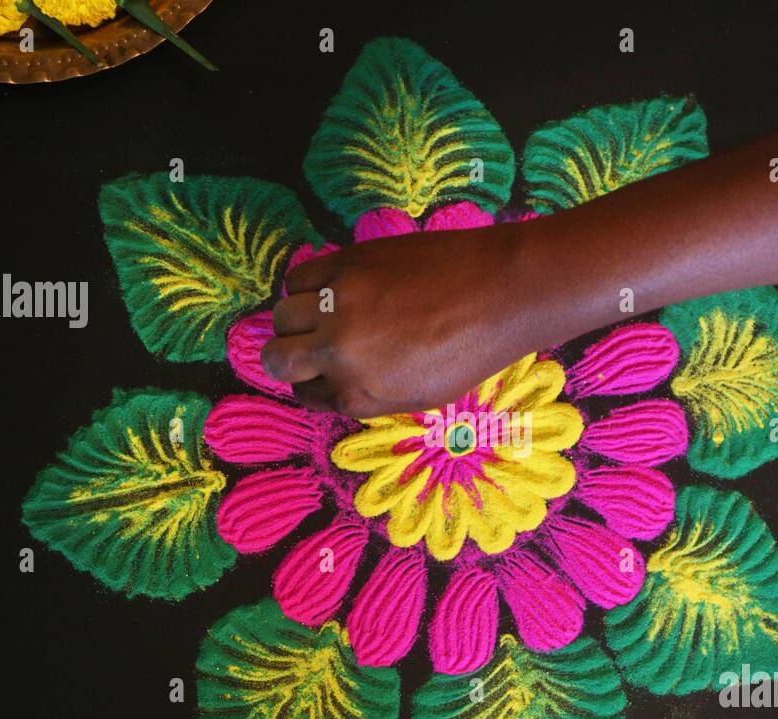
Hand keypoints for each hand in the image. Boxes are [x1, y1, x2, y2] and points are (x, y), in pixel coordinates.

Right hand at [262, 221, 538, 416]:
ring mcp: (337, 306)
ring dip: (295, 318)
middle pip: (276, 358)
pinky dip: (306, 286)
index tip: (325, 369)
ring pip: (281, 315)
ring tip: (324, 313)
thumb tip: (334, 379)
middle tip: (309, 344)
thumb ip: (369, 392)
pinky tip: (332, 288)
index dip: (314, 382)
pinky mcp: (344, 263)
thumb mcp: (419, 395)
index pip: (306, 395)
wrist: (500, 292)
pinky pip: (297, 278)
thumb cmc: (470, 350)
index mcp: (359, 396)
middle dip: (287, 355)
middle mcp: (339, 354)